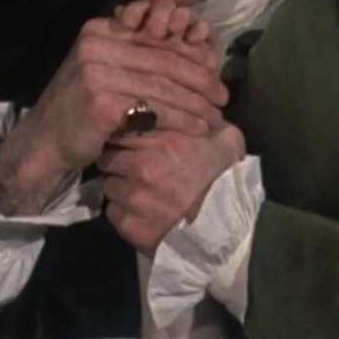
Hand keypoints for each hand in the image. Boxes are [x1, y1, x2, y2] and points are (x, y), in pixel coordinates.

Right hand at [0, 1, 225, 214]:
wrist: (43, 144)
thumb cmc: (79, 111)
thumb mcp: (104, 72)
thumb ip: (135, 57)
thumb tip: (189, 49)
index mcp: (101, 30)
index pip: (156, 39)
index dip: (191, 54)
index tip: (215, 70)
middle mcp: (98, 44)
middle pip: (163, 60)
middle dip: (199, 79)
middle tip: (223, 95)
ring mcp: (98, 70)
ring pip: (163, 85)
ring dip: (196, 102)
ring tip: (216, 115)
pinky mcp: (103, 99)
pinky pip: (154, 108)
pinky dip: (181, 118)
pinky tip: (198, 127)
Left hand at [98, 122, 246, 253]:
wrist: (230, 235)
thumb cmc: (229, 184)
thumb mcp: (227, 142)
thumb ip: (208, 120)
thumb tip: (195, 104)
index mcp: (165, 141)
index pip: (124, 126)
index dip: (127, 133)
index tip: (132, 139)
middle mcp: (143, 166)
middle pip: (109, 155)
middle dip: (119, 159)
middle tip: (132, 166)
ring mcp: (134, 197)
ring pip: (109, 185)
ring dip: (119, 186)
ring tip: (139, 191)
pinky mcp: (129, 225)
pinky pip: (113, 212)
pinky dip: (123, 211)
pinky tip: (141, 212)